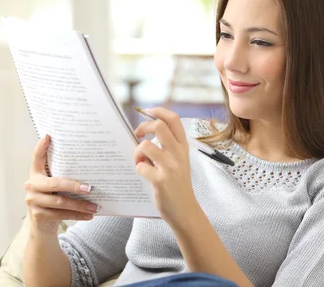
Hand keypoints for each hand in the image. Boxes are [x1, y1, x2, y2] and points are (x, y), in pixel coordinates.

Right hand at [24, 135, 98, 235]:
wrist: (42, 225)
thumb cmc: (53, 199)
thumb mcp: (56, 186)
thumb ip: (63, 175)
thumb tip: (89, 167)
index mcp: (36, 173)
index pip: (37, 158)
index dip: (41, 148)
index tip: (48, 137)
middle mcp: (32, 185)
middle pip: (54, 184)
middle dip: (74, 186)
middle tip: (90, 188)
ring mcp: (33, 200)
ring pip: (60, 202)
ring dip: (79, 205)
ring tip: (94, 206)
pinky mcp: (38, 215)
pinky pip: (61, 215)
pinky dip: (77, 215)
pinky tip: (88, 215)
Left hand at [133, 108, 198, 224]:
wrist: (185, 211)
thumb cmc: (178, 185)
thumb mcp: (180, 161)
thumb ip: (168, 146)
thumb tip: (147, 132)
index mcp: (183, 147)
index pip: (173, 120)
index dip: (159, 111)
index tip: (148, 111)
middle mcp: (178, 154)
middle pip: (158, 126)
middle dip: (143, 127)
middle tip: (138, 135)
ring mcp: (170, 167)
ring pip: (146, 145)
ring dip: (137, 152)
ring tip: (140, 160)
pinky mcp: (160, 180)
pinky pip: (141, 166)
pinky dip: (138, 168)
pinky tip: (144, 174)